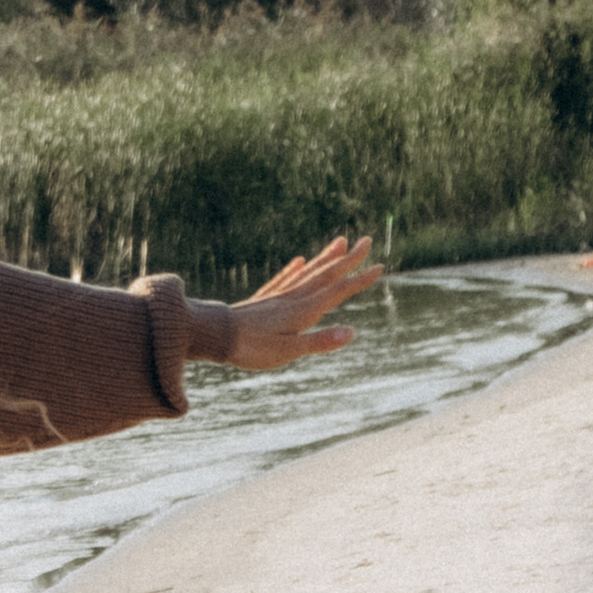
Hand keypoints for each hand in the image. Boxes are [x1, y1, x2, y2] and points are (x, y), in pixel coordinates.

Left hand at [222, 234, 381, 373]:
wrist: (214, 336)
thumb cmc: (251, 348)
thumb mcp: (289, 351)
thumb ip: (320, 341)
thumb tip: (352, 332)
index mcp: (304, 310)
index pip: (338, 291)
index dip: (359, 280)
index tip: (379, 266)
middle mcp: (293, 298)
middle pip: (325, 275)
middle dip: (348, 259)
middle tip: (366, 241)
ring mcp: (277, 297)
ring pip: (308, 273)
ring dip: (326, 258)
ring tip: (340, 242)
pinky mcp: (262, 301)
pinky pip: (284, 280)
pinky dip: (294, 269)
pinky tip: (299, 261)